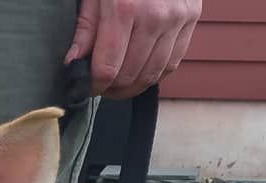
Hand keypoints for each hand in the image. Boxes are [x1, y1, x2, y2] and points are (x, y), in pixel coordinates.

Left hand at [65, 0, 201, 98]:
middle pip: (129, 76)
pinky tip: (139, 71)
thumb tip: (73, 63)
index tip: (87, 86)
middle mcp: (155, 17)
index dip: (94, 85)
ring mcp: (176, 18)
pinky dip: (153, 74)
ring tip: (117, 84)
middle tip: (101, 86)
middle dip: (110, 88)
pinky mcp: (192, 18)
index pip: (107, 69)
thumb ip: (86, 28)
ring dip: (131, 87)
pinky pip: (172, 63)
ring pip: (151, 75)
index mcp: (125, 9)